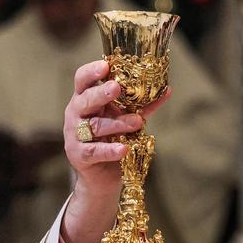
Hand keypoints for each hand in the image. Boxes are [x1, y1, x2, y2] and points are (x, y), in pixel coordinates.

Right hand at [61, 60, 169, 242]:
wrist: (102, 177)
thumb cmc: (113, 140)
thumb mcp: (127, 119)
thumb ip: (143, 106)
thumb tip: (167, 89)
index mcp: (85, 100)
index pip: (82, 80)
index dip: (92, 71)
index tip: (106, 65)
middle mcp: (76, 114)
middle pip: (86, 99)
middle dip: (102, 93)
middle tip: (117, 88)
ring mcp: (74, 135)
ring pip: (95, 126)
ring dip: (117, 124)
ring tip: (137, 122)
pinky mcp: (79, 155)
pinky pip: (94, 151)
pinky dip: (110, 150)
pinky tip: (124, 149)